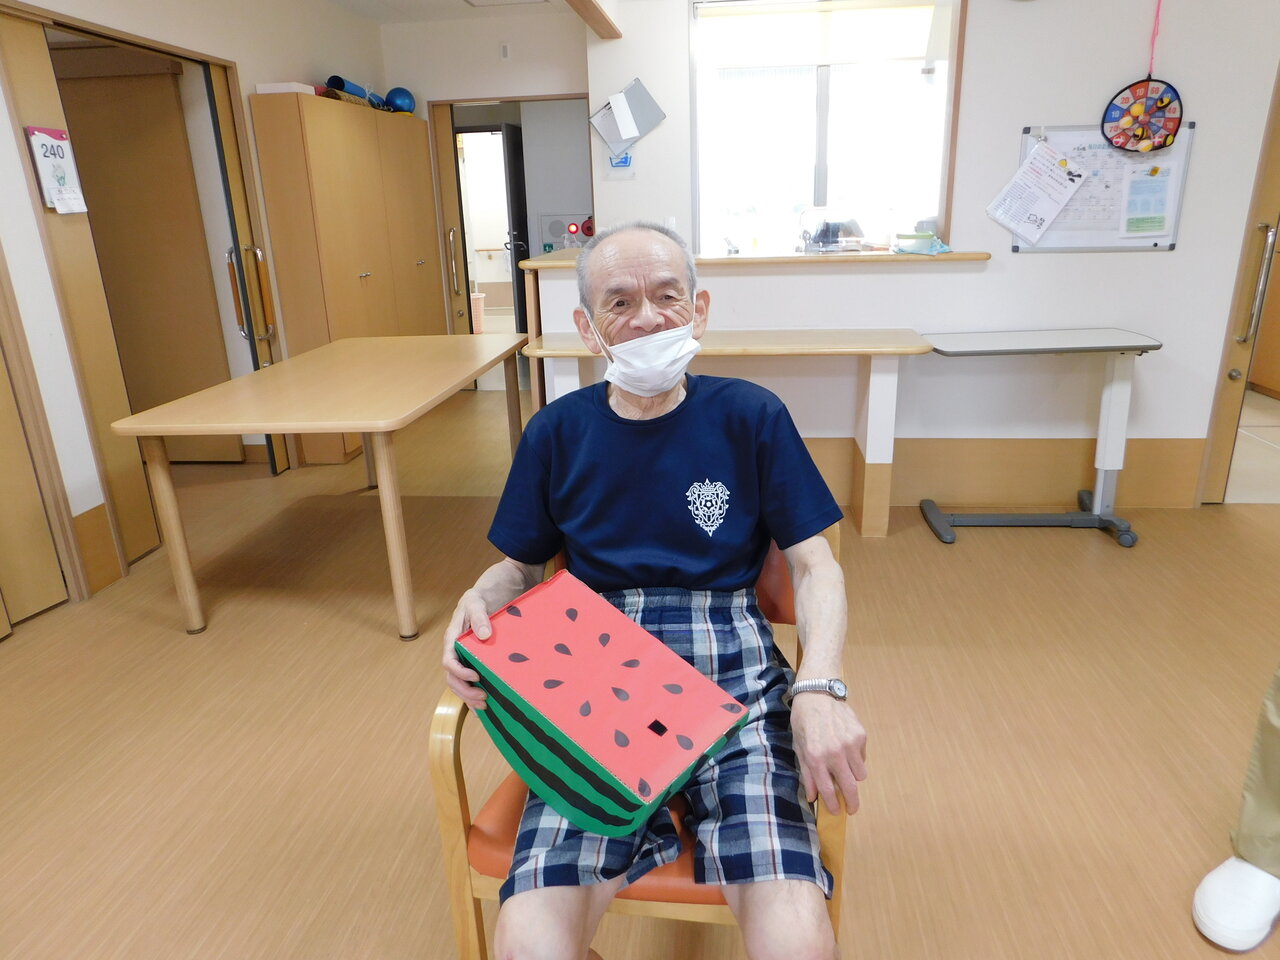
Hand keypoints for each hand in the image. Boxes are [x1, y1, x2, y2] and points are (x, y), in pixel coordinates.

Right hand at [441, 588, 491, 710]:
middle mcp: (454, 653)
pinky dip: (472, 696)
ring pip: (458, 684)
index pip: (448, 660)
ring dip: (468, 697)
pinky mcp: (470, 663)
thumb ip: (479, 617)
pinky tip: (482, 708)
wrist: (482, 601)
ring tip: (484, 706)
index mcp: (451, 639)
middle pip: (452, 678)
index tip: (475, 676)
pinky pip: (467, 683)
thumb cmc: (477, 601)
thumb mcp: (477, 604)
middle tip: (483, 697)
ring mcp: (461, 660)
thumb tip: (483, 636)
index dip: (459, 671)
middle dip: (465, 690)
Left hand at [789, 695, 867, 814]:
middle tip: (852, 809)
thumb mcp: (799, 747)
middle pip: (850, 788)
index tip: (837, 812)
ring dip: (853, 776)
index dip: (833, 805)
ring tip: (844, 768)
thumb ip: (807, 774)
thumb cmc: (803, 722)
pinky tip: (846, 748)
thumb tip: (814, 798)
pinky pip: (862, 758)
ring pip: (860, 774)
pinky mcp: (860, 735)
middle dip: (852, 803)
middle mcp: (835, 753)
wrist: (817, 695)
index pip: (828, 790)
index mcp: (816, 757)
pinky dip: (856, 759)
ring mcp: (850, 744)